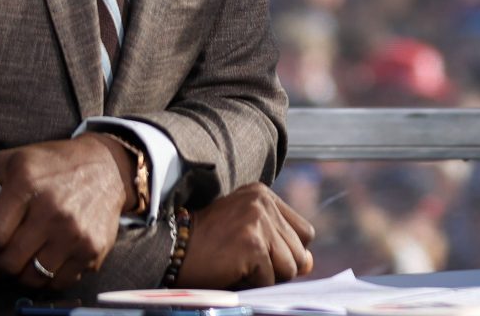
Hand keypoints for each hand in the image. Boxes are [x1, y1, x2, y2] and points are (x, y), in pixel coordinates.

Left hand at [0, 136, 127, 288]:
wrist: (108, 166)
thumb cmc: (52, 164)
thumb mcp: (13, 159)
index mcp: (26, 184)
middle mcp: (52, 210)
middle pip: (8, 264)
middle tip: (1, 254)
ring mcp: (75, 233)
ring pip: (32, 278)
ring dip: (23, 272)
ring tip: (25, 256)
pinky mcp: (93, 249)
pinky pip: (60, 282)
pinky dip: (49, 276)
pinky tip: (48, 258)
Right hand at [176, 184, 316, 287]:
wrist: (169, 251)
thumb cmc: (205, 245)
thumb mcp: (245, 232)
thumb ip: (280, 242)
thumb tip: (310, 264)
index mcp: (263, 195)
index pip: (304, 233)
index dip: (288, 252)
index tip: (263, 256)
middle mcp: (264, 202)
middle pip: (300, 252)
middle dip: (279, 267)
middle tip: (248, 264)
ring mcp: (259, 221)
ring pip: (290, 268)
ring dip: (267, 277)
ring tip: (240, 267)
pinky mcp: (253, 244)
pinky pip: (269, 280)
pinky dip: (252, 285)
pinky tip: (231, 272)